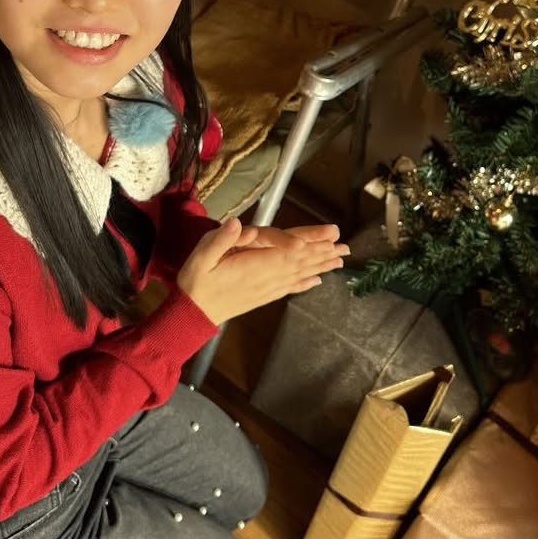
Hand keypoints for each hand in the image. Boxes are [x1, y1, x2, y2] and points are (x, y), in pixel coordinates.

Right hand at [176, 219, 346, 325]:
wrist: (192, 315)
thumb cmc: (195, 282)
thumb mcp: (200, 257)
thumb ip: (220, 240)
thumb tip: (237, 223)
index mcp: (253, 263)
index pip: (287, 248)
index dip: (310, 241)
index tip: (330, 235)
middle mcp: (265, 276)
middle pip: (299, 260)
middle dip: (322, 252)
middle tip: (345, 248)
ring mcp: (266, 288)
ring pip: (298, 274)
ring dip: (320, 266)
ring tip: (339, 261)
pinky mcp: (264, 296)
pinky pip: (289, 288)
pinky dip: (304, 283)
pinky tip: (317, 280)